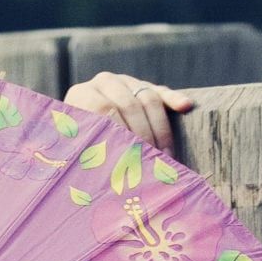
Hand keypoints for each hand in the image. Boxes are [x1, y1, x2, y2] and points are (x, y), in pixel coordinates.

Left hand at [63, 71, 191, 152]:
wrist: (78, 128)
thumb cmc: (75, 148)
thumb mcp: (75, 148)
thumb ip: (87, 151)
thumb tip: (103, 178)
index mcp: (82, 95)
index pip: (105, 111)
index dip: (120, 135)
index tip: (130, 160)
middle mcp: (104, 82)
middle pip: (130, 105)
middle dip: (143, 135)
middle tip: (151, 161)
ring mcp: (125, 81)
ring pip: (148, 99)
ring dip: (160, 129)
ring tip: (165, 156)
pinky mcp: (143, 86)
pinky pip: (161, 92)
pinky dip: (174, 99)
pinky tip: (186, 106)